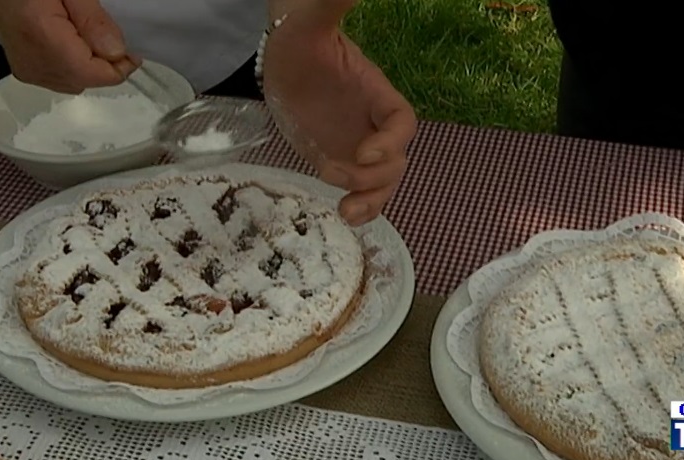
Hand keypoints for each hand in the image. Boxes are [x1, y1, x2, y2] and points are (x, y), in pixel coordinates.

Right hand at [0, 0, 138, 92]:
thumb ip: (94, 21)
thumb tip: (117, 53)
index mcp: (46, 43)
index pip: (97, 76)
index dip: (122, 65)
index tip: (132, 48)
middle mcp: (34, 66)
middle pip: (88, 81)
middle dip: (105, 64)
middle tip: (108, 35)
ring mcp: (27, 71)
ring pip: (75, 83)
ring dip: (90, 66)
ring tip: (86, 36)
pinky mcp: (22, 69)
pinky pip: (59, 78)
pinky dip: (73, 66)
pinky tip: (71, 43)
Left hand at [263, 0, 416, 225]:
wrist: (283, 60)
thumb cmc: (300, 40)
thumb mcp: (310, 25)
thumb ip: (330, 7)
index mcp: (375, 95)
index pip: (401, 122)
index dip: (390, 142)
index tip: (363, 153)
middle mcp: (372, 126)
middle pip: (394, 161)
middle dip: (372, 177)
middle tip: (336, 173)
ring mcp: (357, 147)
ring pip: (380, 183)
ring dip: (370, 200)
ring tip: (346, 211)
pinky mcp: (338, 161)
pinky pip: (359, 191)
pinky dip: (358, 206)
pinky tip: (341, 214)